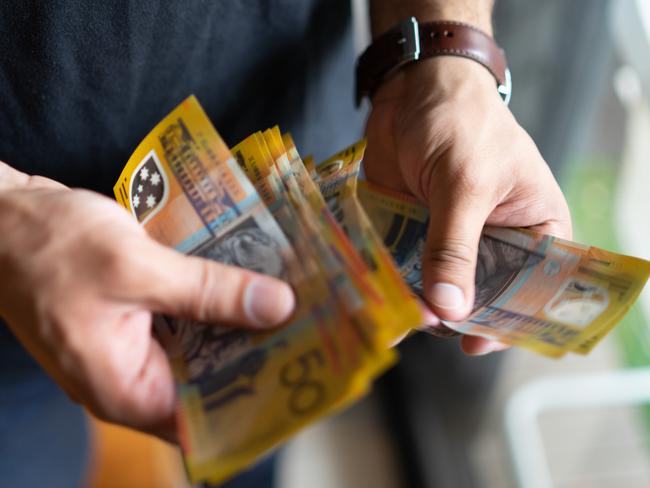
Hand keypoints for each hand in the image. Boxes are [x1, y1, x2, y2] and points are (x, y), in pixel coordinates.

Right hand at [0, 164, 294, 439]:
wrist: (2, 216)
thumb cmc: (50, 248)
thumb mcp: (137, 268)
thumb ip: (208, 292)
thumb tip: (276, 307)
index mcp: (125, 389)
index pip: (206, 417)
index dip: (255, 396)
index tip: (300, 370)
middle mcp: (132, 379)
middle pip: (209, 382)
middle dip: (256, 355)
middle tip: (307, 330)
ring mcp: (133, 349)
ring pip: (200, 350)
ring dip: (237, 327)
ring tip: (289, 305)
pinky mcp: (136, 321)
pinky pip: (184, 323)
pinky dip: (212, 306)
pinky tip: (246, 284)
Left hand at [364, 57, 571, 354]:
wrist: (414, 89)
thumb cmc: (461, 122)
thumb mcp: (465, 183)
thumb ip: (455, 246)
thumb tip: (450, 308)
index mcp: (533, 231)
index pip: (530, 290)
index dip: (505, 320)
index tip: (474, 343)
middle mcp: (492, 243)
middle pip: (477, 296)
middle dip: (451, 314)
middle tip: (421, 327)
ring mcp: (447, 241)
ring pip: (434, 288)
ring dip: (412, 303)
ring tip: (389, 319)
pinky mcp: (410, 234)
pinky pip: (401, 268)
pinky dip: (387, 282)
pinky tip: (370, 296)